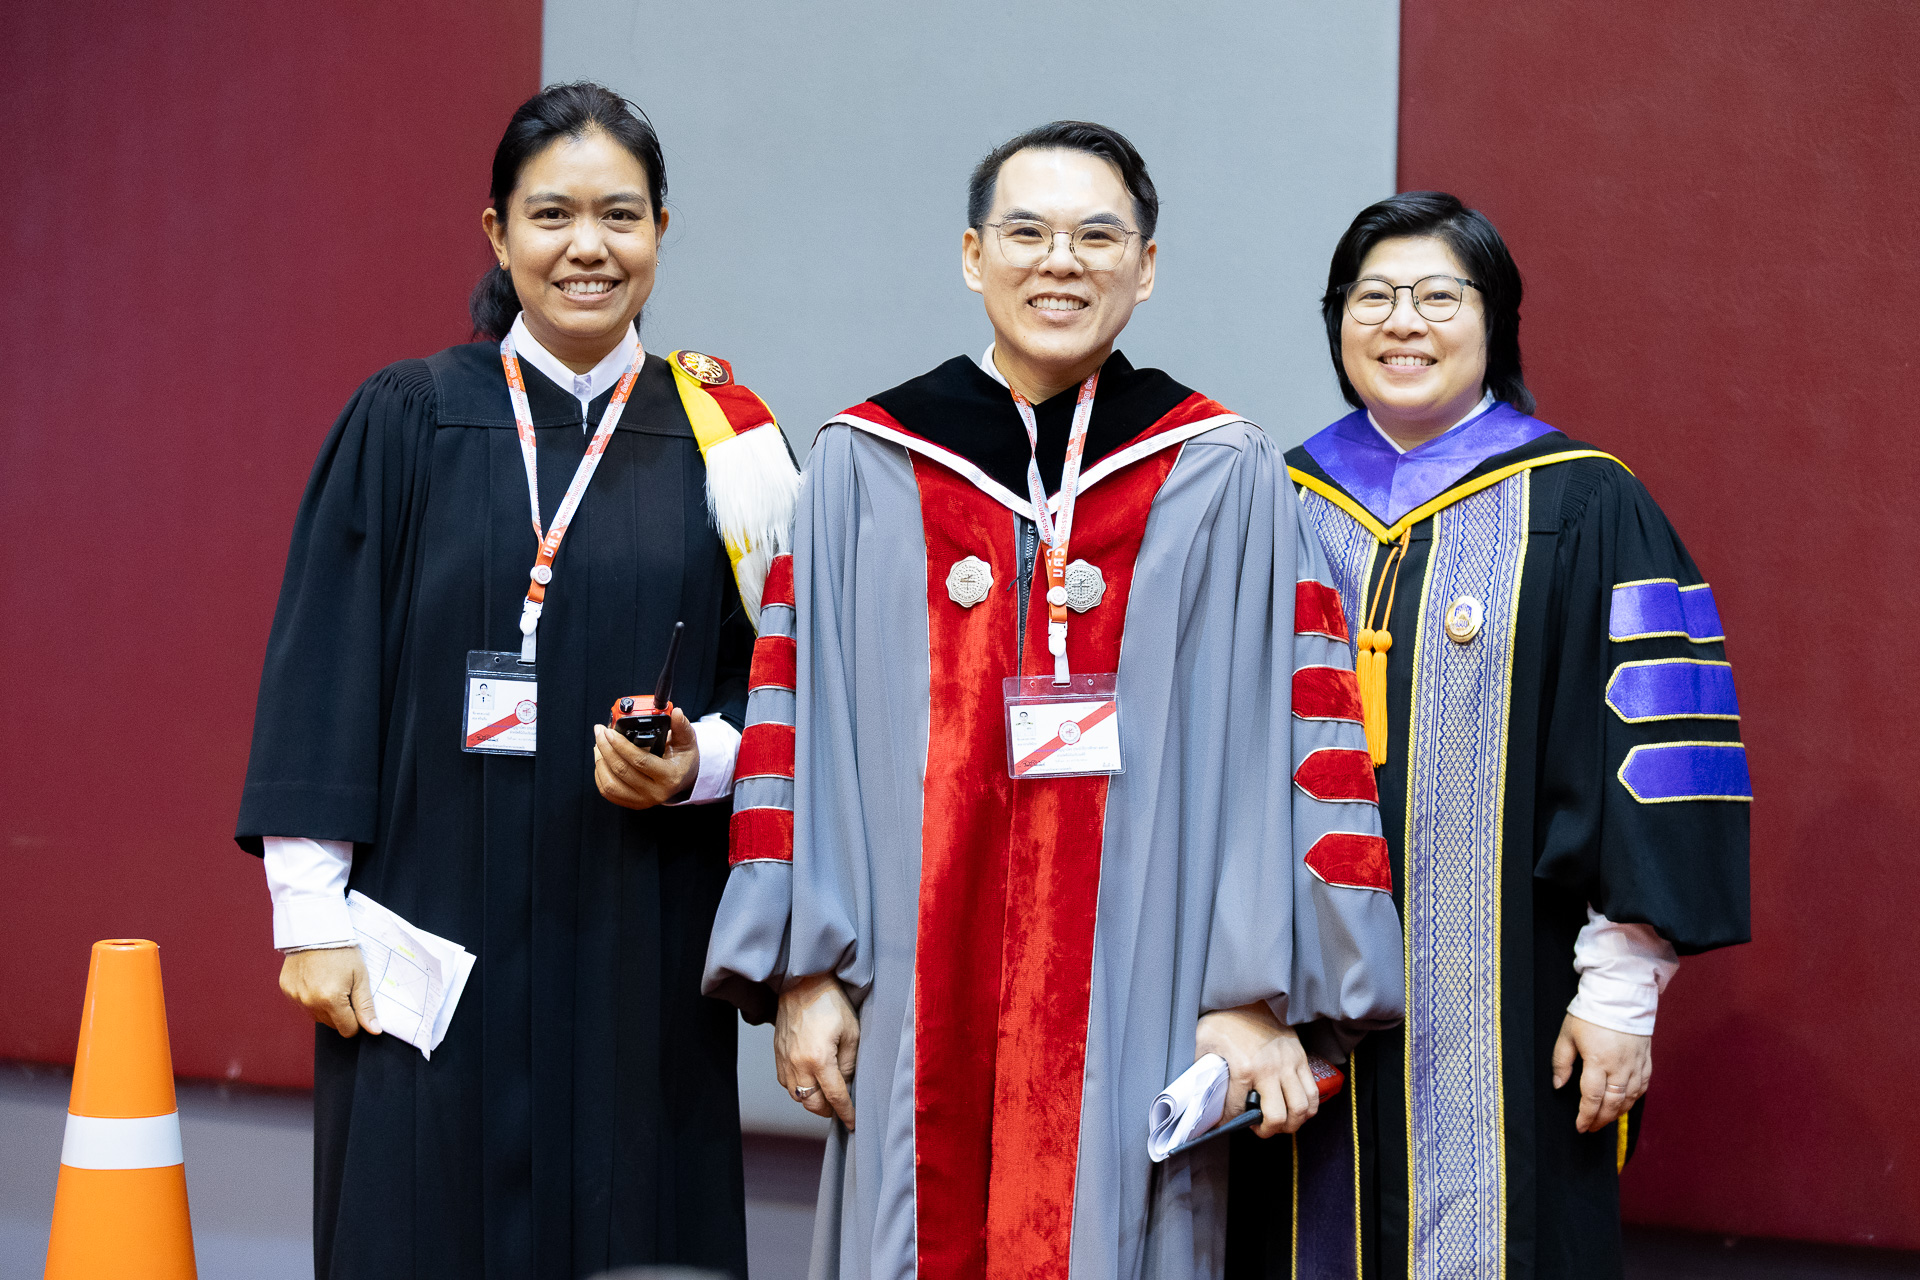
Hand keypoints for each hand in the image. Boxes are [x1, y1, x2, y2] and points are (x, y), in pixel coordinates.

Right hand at [278, 946, 380, 1037]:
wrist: (316, 929)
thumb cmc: (342, 951)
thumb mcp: (360, 977)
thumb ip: (366, 1006)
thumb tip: (374, 1030)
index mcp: (331, 1001)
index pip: (347, 1030)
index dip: (356, 1020)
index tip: (357, 1005)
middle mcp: (310, 1003)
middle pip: (331, 1024)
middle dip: (341, 1013)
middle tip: (345, 989)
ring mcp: (296, 997)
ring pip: (316, 1016)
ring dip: (325, 1007)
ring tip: (330, 982)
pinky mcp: (287, 990)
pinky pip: (302, 1004)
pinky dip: (311, 998)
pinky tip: (316, 979)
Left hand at [593, 707, 699, 809]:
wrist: (684, 778)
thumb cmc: (683, 758)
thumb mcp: (687, 741)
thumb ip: (681, 726)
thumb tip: (677, 713)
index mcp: (669, 777)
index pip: (640, 761)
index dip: (621, 745)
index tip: (610, 731)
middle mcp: (655, 793)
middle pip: (621, 771)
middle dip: (606, 748)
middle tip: (600, 732)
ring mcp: (642, 801)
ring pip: (610, 784)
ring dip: (600, 762)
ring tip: (599, 745)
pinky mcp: (632, 803)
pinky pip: (608, 792)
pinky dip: (600, 775)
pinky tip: (601, 759)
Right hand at [775, 972, 859, 1129]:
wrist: (803, 983)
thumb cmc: (831, 1003)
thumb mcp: (852, 1033)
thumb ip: (849, 1064)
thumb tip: (845, 1085)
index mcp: (819, 1059)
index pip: (835, 1097)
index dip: (846, 1113)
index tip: (852, 1124)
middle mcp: (798, 1064)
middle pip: (812, 1104)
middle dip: (828, 1110)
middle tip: (840, 1108)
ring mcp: (784, 1060)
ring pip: (797, 1096)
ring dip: (812, 1100)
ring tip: (826, 1094)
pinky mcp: (777, 1054)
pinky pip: (786, 1082)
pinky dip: (799, 1087)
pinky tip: (810, 1080)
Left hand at [1195, 1002, 1319, 1137]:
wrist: (1248, 993)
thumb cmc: (1224, 1017)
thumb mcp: (1204, 1042)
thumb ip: (1202, 1069)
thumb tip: (1198, 1091)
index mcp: (1242, 1067)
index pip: (1237, 1109)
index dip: (1229, 1122)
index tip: (1226, 1124)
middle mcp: (1269, 1069)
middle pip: (1279, 1116)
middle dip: (1269, 1130)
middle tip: (1260, 1128)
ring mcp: (1288, 1063)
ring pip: (1302, 1108)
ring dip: (1293, 1122)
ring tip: (1280, 1122)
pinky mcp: (1300, 1057)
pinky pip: (1312, 1090)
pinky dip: (1307, 1106)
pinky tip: (1295, 1107)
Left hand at [1551, 1013, 1651, 1133]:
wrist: (1620, 995)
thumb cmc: (1590, 1013)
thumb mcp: (1567, 1034)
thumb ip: (1561, 1062)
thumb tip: (1558, 1085)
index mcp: (1598, 1060)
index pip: (1592, 1097)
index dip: (1586, 1115)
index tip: (1580, 1126)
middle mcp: (1620, 1066)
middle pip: (1612, 1103)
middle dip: (1601, 1119)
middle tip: (1591, 1128)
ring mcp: (1635, 1064)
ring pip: (1629, 1098)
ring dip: (1616, 1113)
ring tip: (1604, 1119)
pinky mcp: (1646, 1060)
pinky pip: (1642, 1087)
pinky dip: (1633, 1099)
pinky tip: (1624, 1104)